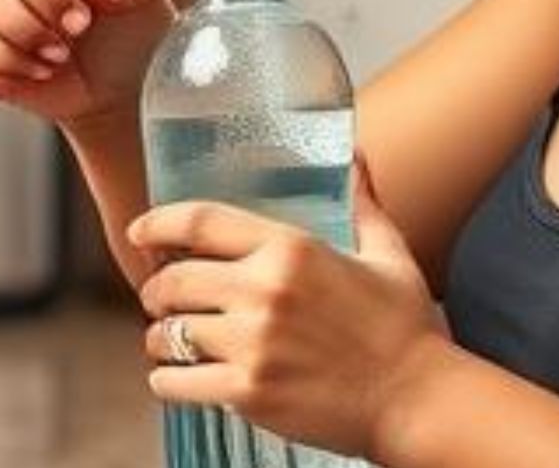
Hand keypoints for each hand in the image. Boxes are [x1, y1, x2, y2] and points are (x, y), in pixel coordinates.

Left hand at [130, 157, 452, 460]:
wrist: (417, 400)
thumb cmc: (404, 329)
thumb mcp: (389, 253)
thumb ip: (363, 203)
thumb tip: (357, 158)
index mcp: (291, 249)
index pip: (200, 222)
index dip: (158, 223)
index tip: (140, 231)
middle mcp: (264, 292)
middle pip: (173, 279)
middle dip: (156, 288)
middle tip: (160, 297)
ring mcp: (252, 344)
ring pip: (168, 334)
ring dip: (160, 337)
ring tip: (170, 340)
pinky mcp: (248, 392)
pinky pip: (176, 383)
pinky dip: (167, 380)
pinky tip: (178, 376)